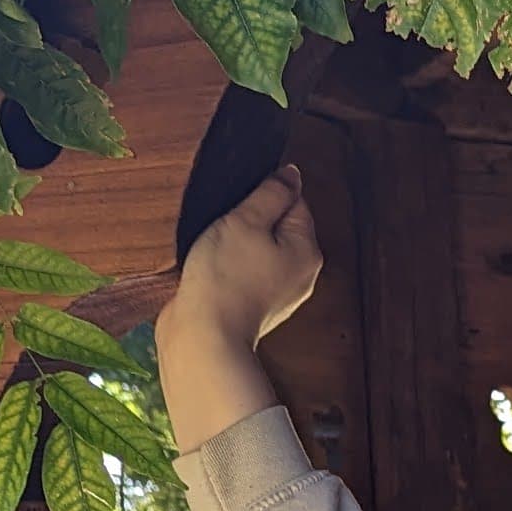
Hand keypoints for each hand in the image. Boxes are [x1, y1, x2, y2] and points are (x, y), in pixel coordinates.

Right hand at [158, 164, 321, 453]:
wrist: (203, 337)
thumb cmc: (225, 277)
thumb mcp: (247, 220)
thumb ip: (271, 193)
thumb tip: (290, 173)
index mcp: (307, 250)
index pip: (294, 200)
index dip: (263, 194)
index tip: (240, 204)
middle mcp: (301, 273)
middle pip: (277, 224)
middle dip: (249, 219)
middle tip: (225, 226)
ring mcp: (277, 292)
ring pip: (257, 247)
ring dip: (234, 241)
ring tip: (215, 249)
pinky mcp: (252, 304)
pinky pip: (243, 270)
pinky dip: (228, 264)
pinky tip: (211, 269)